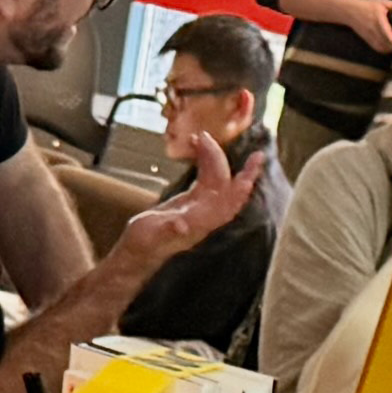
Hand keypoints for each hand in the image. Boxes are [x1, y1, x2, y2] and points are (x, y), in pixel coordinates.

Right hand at [124, 124, 244, 255]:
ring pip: (217, 181)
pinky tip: (200, 151)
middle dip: (231, 164)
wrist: (138, 253)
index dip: (241, 182)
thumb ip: (168, 230)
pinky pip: (206, 180)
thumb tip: (181, 226)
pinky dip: (206, 163)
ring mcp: (200, 208)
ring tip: (205, 139)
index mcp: (202, 220)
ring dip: (215, 159)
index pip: (229, 199)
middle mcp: (206, 214)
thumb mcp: (152, 236)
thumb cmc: (144, 246)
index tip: (253, 164)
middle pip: (228, 187)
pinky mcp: (192, 204)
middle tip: (229, 143)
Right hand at [309, 0, 391, 47]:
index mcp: (378, 20)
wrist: (351, 12)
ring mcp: (369, 36)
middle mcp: (373, 30)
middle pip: (386, 44)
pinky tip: (390, 47)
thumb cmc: (368, 6)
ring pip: (382, 48)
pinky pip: (377, 48)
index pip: (387, 34)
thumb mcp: (382, 2)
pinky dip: (385, 50)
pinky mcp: (367, 40)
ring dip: (390, 49)